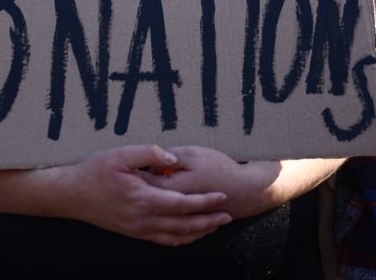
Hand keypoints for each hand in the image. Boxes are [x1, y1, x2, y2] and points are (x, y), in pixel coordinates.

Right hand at [60, 145, 231, 244]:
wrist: (73, 195)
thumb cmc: (96, 171)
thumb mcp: (121, 154)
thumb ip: (149, 153)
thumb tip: (172, 158)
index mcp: (144, 199)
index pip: (183, 204)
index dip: (205, 201)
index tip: (222, 196)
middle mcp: (143, 219)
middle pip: (184, 224)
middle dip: (208, 220)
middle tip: (228, 214)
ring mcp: (138, 229)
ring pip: (176, 236)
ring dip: (198, 232)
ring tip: (214, 225)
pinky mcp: (134, 232)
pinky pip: (163, 240)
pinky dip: (180, 239)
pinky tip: (188, 233)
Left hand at [147, 146, 278, 217]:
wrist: (243, 190)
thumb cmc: (218, 168)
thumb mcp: (192, 154)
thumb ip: (168, 158)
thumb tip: (150, 164)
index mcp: (171, 190)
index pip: (143, 183)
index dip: (136, 173)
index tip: (132, 164)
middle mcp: (173, 208)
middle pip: (148, 198)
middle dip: (141, 187)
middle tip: (137, 175)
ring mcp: (180, 218)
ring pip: (158, 210)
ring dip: (152, 201)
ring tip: (148, 188)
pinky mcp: (188, 221)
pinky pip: (170, 220)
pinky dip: (165, 211)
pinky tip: (165, 203)